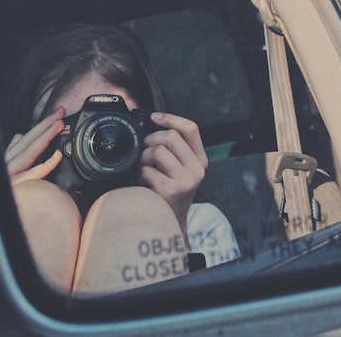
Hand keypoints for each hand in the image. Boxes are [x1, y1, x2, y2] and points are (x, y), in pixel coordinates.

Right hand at [5, 107, 65, 185]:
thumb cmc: (1, 197)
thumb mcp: (6, 170)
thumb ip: (13, 153)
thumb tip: (18, 135)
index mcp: (6, 161)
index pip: (24, 138)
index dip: (40, 126)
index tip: (54, 115)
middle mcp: (6, 167)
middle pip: (27, 141)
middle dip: (45, 124)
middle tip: (61, 112)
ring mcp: (10, 178)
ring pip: (29, 152)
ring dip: (44, 136)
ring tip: (58, 124)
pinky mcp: (15, 190)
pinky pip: (33, 175)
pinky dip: (46, 164)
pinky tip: (57, 156)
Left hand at [139, 112, 207, 237]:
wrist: (168, 223)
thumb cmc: (168, 192)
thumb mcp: (179, 169)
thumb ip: (174, 150)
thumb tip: (153, 123)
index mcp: (200, 160)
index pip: (191, 129)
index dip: (171, 118)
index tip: (154, 117)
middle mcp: (197, 169)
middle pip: (170, 137)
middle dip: (150, 141)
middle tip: (145, 154)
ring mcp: (186, 180)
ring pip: (157, 151)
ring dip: (144, 159)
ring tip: (145, 171)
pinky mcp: (172, 190)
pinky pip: (147, 170)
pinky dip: (140, 175)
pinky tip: (144, 184)